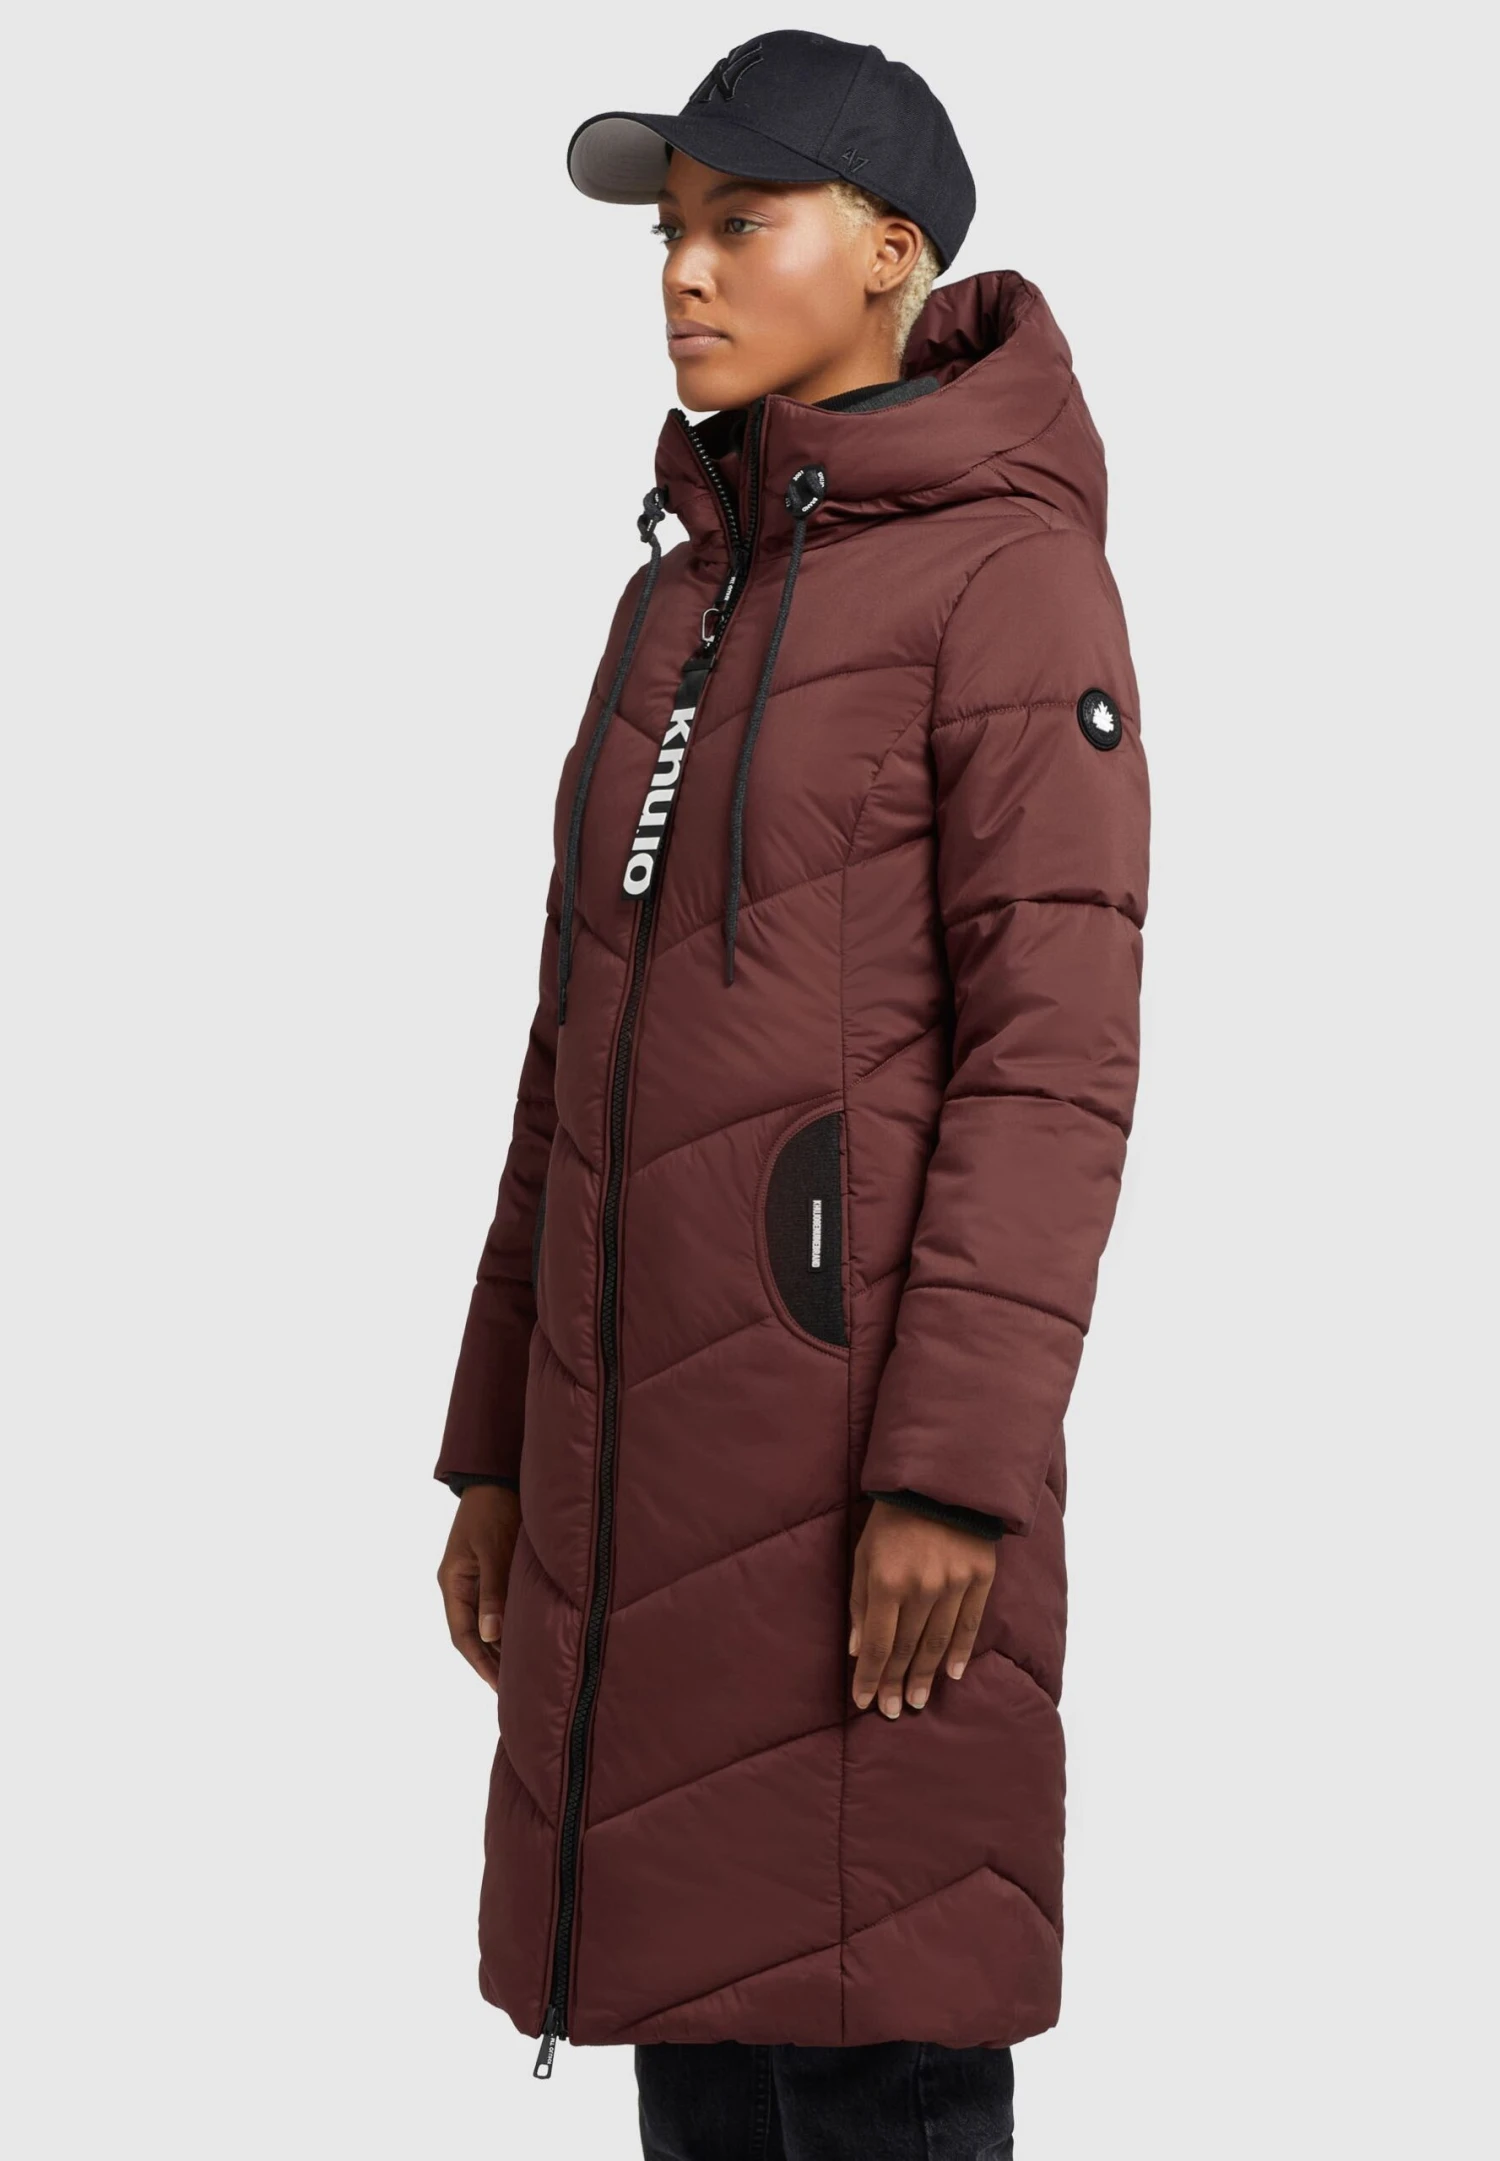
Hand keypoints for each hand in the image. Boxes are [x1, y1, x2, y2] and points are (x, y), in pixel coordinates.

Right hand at [437, 1485, 521, 1690]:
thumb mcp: (492, 1549)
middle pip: (473, 1634)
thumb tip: (490, 1635)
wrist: (496, 1476)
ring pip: (486, 1623)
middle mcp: (461, 1586)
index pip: (462, 1635)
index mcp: (453, 1582)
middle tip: (515, 1690)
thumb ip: (493, 1591)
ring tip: (524, 1673)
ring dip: (502, 1646)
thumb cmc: (493, 1509)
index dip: (480, 1662)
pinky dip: (511, 1625)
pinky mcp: (493, 1572)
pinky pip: (499, 1607)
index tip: (499, 1686)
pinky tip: (527, 1639)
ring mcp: (476, 1579)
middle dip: (492, 1661)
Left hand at [848, 1499, 995, 1717]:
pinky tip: (951, 1675)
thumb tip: (858, 1648)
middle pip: (907, 1648)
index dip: (871, 1676)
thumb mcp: (863, 1552)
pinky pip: (969, 1625)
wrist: (941, 1480)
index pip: (878, 1643)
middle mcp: (922, 1587)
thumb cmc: (892, 1516)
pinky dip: (959, 1652)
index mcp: (887, 1580)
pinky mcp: (980, 1578)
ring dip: (925, 1676)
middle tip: (891, 1711)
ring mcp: (954, 1584)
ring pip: (937, 1643)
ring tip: (917, 1701)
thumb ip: (860, 1601)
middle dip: (896, 1683)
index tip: (864, 1701)